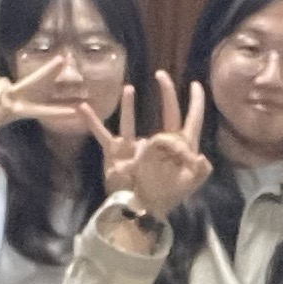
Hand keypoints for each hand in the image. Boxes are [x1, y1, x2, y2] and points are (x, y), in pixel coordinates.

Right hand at [0, 48, 98, 138]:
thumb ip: (6, 106)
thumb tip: (7, 93)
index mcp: (17, 110)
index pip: (41, 109)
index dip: (58, 110)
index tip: (76, 110)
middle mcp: (12, 96)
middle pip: (35, 82)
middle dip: (49, 72)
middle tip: (63, 60)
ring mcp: (1, 87)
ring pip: (7, 87)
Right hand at [102, 76, 213, 219]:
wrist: (140, 209)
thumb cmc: (164, 197)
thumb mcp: (187, 185)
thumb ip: (199, 171)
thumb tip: (199, 156)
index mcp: (176, 147)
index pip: (191, 120)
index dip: (196, 103)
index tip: (196, 84)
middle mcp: (157, 142)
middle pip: (165, 112)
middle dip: (166, 92)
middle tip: (162, 74)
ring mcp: (134, 146)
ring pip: (130, 121)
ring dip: (128, 106)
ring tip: (128, 89)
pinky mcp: (116, 152)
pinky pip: (102, 134)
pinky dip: (92, 122)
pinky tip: (82, 108)